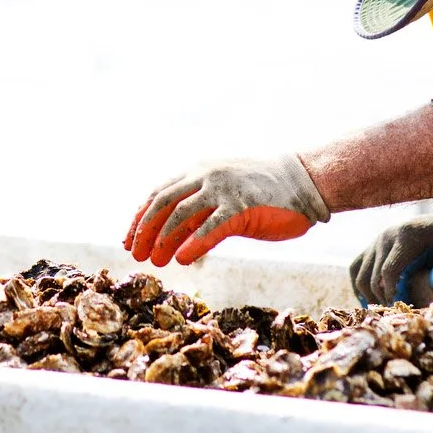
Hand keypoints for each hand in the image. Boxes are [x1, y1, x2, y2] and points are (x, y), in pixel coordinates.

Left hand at [124, 153, 328, 266]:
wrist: (303, 180)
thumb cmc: (263, 191)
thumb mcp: (223, 193)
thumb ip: (199, 209)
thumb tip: (171, 238)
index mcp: (198, 171)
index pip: (158, 194)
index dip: (140, 219)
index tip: (128, 240)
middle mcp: (206, 176)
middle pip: (163, 203)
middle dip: (145, 230)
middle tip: (136, 254)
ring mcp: (224, 190)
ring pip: (181, 214)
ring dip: (164, 240)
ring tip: (156, 261)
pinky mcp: (243, 206)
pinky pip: (211, 227)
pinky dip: (194, 244)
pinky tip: (184, 260)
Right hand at [349, 195, 432, 306]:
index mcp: (407, 235)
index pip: (389, 273)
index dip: (395, 297)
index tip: (409, 313)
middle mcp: (387, 236)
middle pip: (373, 278)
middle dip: (385, 302)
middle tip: (402, 318)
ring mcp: (378, 241)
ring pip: (361, 277)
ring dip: (371, 298)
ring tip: (390, 314)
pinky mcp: (375, 247)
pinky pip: (357, 270)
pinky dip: (361, 288)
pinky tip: (374, 302)